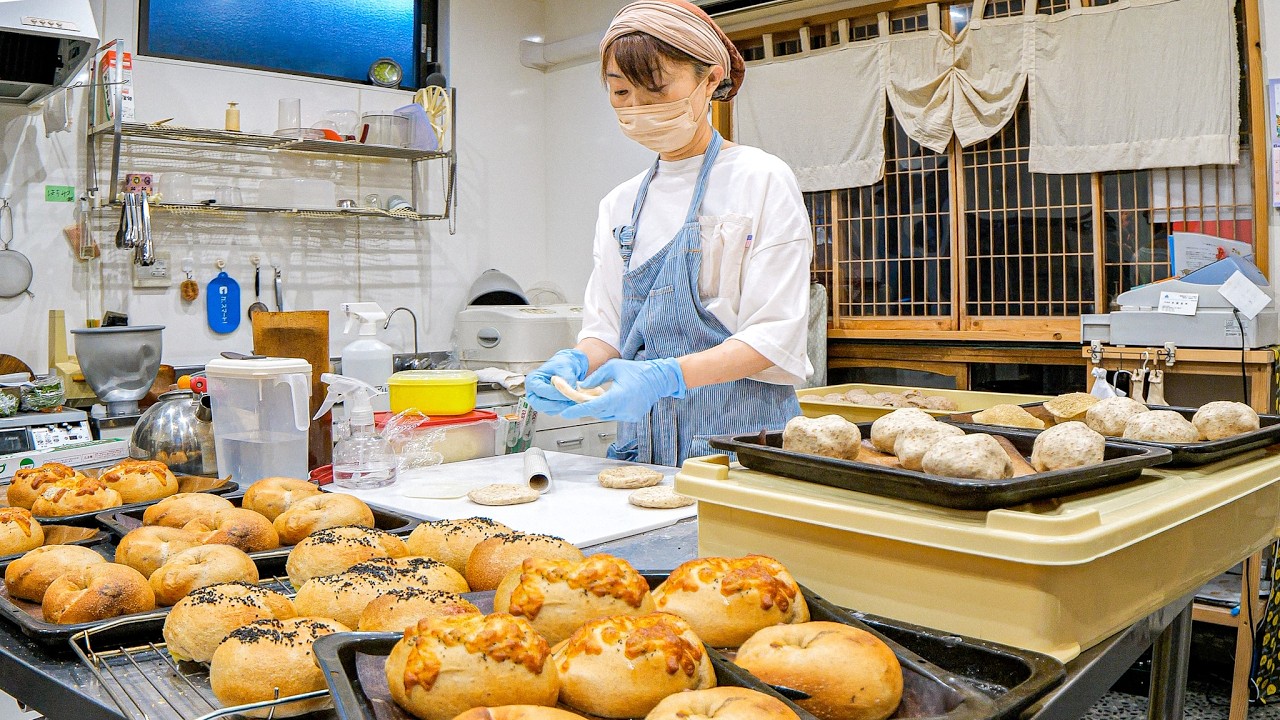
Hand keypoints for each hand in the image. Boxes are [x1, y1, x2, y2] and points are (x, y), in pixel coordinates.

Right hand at [524, 349, 588, 414]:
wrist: (567, 366)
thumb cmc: (561, 364)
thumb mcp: (564, 367)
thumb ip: (565, 379)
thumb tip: (569, 390)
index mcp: (532, 380)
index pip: (541, 390)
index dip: (554, 394)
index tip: (566, 393)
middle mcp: (533, 391)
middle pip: (539, 404)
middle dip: (554, 404)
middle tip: (568, 401)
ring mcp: (539, 400)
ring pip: (547, 410)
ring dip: (560, 407)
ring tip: (571, 400)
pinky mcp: (547, 405)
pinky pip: (553, 411)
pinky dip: (562, 408)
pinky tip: (569, 401)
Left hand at [560, 357, 685, 422]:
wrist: (659, 379)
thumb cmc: (638, 371)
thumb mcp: (613, 367)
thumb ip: (596, 377)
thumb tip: (583, 386)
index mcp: (618, 396)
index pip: (592, 407)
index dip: (577, 410)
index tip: (565, 413)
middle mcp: (623, 409)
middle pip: (597, 412)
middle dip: (586, 406)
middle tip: (577, 399)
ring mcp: (628, 415)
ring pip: (605, 415)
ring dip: (598, 408)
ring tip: (596, 397)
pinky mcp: (632, 418)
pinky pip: (615, 415)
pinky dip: (609, 409)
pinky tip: (610, 399)